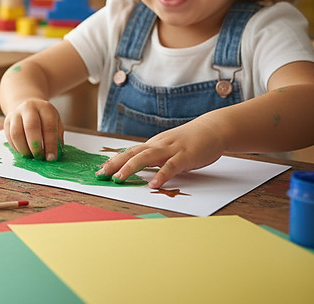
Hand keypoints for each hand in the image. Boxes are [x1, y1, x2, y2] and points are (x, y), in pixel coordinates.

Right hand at [4, 98, 62, 160]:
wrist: (28, 107)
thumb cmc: (44, 118)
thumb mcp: (56, 122)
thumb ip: (56, 137)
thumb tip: (53, 155)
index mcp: (45, 108)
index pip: (49, 126)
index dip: (51, 144)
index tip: (51, 157)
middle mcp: (29, 108)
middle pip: (31, 127)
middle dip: (35, 146)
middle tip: (39, 157)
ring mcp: (15, 114)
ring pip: (16, 133)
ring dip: (24, 149)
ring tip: (31, 156)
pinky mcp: (6, 121)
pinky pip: (9, 137)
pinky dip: (16, 148)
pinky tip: (24, 151)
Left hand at [95, 118, 226, 187]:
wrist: (214, 129)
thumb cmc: (191, 140)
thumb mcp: (169, 148)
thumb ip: (156, 157)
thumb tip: (140, 169)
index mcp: (153, 145)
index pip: (129, 152)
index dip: (114, 161)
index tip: (100, 170)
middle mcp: (158, 145)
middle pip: (132, 153)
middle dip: (114, 164)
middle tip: (101, 174)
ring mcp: (171, 149)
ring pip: (146, 157)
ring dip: (130, 167)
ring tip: (119, 179)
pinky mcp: (186, 156)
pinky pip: (171, 166)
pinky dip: (161, 175)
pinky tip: (153, 184)